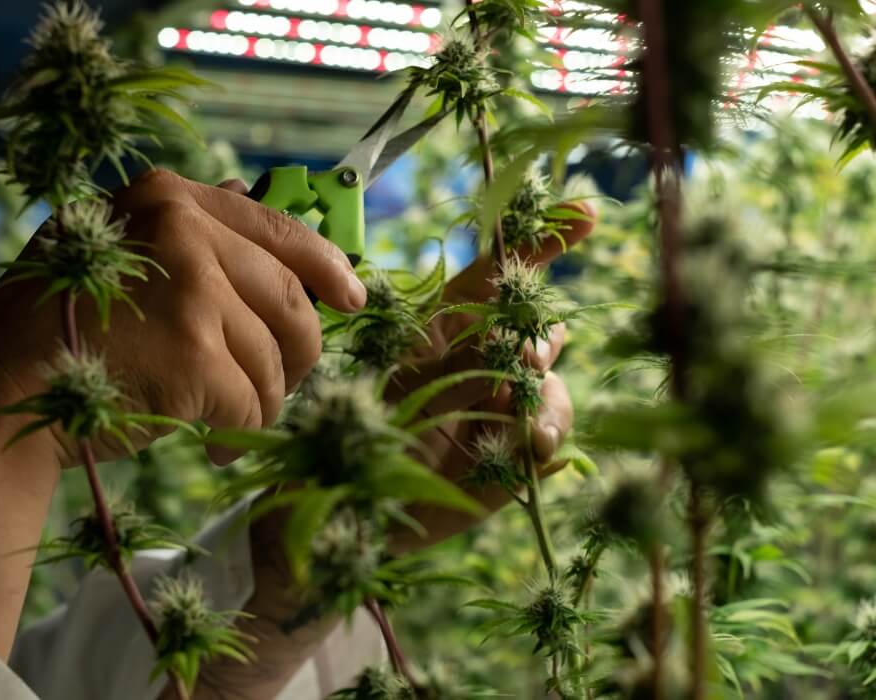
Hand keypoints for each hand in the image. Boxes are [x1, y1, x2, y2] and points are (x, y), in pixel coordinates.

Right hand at [0, 169, 367, 466]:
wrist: (0, 385)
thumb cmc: (61, 324)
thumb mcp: (118, 250)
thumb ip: (189, 233)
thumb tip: (265, 216)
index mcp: (171, 200)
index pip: (281, 230)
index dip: (327, 268)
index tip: (353, 298)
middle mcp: (186, 233)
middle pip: (292, 301)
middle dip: (299, 354)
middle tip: (283, 386)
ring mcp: (192, 291)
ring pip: (275, 359)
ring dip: (264, 400)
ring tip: (234, 421)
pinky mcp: (195, 355)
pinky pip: (253, 403)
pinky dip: (244, 432)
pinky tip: (219, 446)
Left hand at [192, 205, 595, 699]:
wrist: (338, 510)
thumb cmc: (351, 434)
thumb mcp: (393, 385)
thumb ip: (450, 361)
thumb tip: (517, 350)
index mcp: (445, 334)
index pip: (498, 279)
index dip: (539, 244)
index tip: (584, 212)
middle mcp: (479, 367)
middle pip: (537, 334)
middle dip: (541, 339)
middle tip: (524, 356)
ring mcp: (497, 415)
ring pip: (552, 388)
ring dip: (548, 396)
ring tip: (525, 420)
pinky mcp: (507, 463)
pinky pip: (549, 445)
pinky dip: (547, 442)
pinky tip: (529, 449)